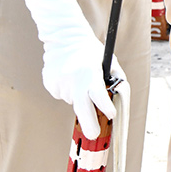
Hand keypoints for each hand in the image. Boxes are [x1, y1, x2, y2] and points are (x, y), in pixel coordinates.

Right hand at [22, 0, 118, 138]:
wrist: (64, 37)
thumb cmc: (90, 50)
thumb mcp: (108, 60)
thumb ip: (116, 77)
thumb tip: (120, 97)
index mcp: (90, 72)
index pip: (99, 94)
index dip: (106, 107)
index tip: (111, 115)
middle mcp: (74, 78)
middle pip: (82, 108)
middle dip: (89, 124)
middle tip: (94, 134)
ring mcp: (60, 81)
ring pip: (71, 99)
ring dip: (77, 95)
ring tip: (77, 77)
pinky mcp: (50, 83)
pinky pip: (61, 94)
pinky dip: (66, 90)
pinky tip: (67, 76)